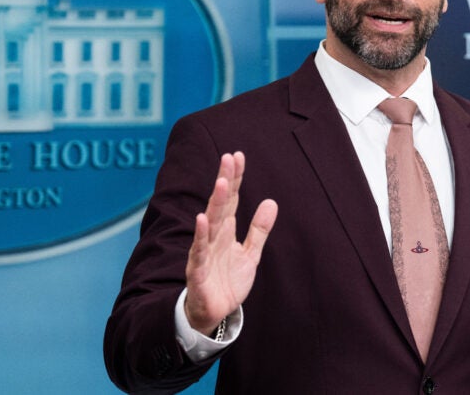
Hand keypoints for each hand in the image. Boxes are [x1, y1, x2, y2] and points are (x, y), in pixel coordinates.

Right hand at [184, 152, 277, 334]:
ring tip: (221, 181)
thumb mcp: (251, 254)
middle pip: (220, 204)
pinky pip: (198, 251)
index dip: (235, 179)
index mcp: (226, 231)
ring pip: (211, 223)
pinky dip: (200, 235)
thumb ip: (259, 229)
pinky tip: (202, 219)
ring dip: (215, 202)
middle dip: (225, 181)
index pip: (231, 200)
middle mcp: (214, 237)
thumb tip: (271, 202)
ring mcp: (204, 252)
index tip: (237, 156)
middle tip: (228, 157)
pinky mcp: (198, 271)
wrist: (214, 313)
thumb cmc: (228, 281)